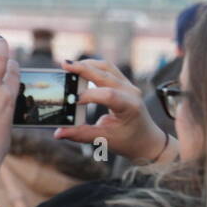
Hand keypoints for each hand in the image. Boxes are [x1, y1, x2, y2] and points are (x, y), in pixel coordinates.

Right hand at [52, 59, 173, 163]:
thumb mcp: (105, 140)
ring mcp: (128, 86)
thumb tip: (59, 133)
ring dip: (87, 64)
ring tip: (69, 65)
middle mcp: (131, 92)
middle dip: (83, 69)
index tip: (72, 101)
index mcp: (130, 107)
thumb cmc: (129, 141)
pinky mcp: (124, 84)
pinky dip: (92, 67)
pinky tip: (79, 69)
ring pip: (107, 67)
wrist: (147, 140)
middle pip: (105, 74)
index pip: (108, 95)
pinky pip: (108, 69)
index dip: (88, 95)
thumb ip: (81, 134)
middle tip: (64, 65)